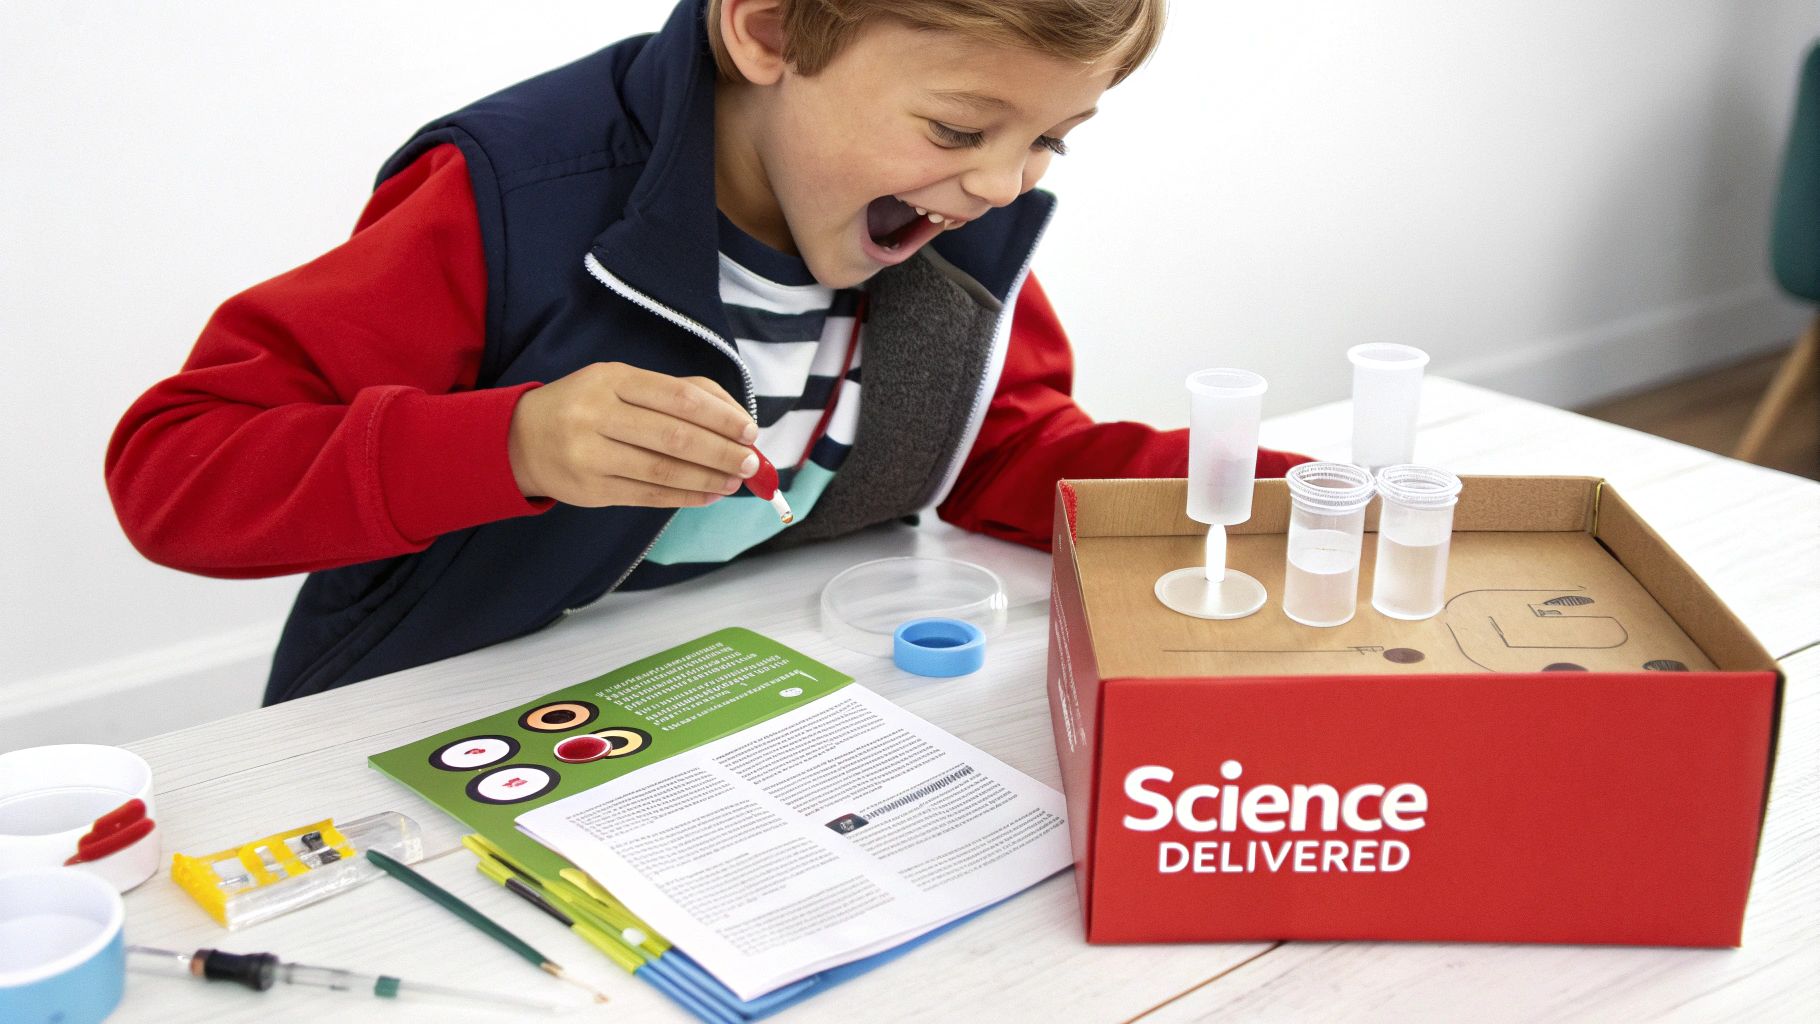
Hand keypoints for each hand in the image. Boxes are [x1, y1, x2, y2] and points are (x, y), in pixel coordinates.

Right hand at [506, 362, 759, 507]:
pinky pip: (648, 495)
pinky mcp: (591, 489)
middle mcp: (597, 414)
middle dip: (721, 452)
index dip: (720, 416)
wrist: (520, 439)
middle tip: (751, 463)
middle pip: (674, 436)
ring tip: (735, 482)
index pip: (678, 397)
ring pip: (663, 470)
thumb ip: (675, 393)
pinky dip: (685, 496)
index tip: (749, 431)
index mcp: (611, 379)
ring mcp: (590, 454)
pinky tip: (709, 494)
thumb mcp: (620, 382)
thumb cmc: (586, 405)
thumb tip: (734, 420)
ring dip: (708, 479)